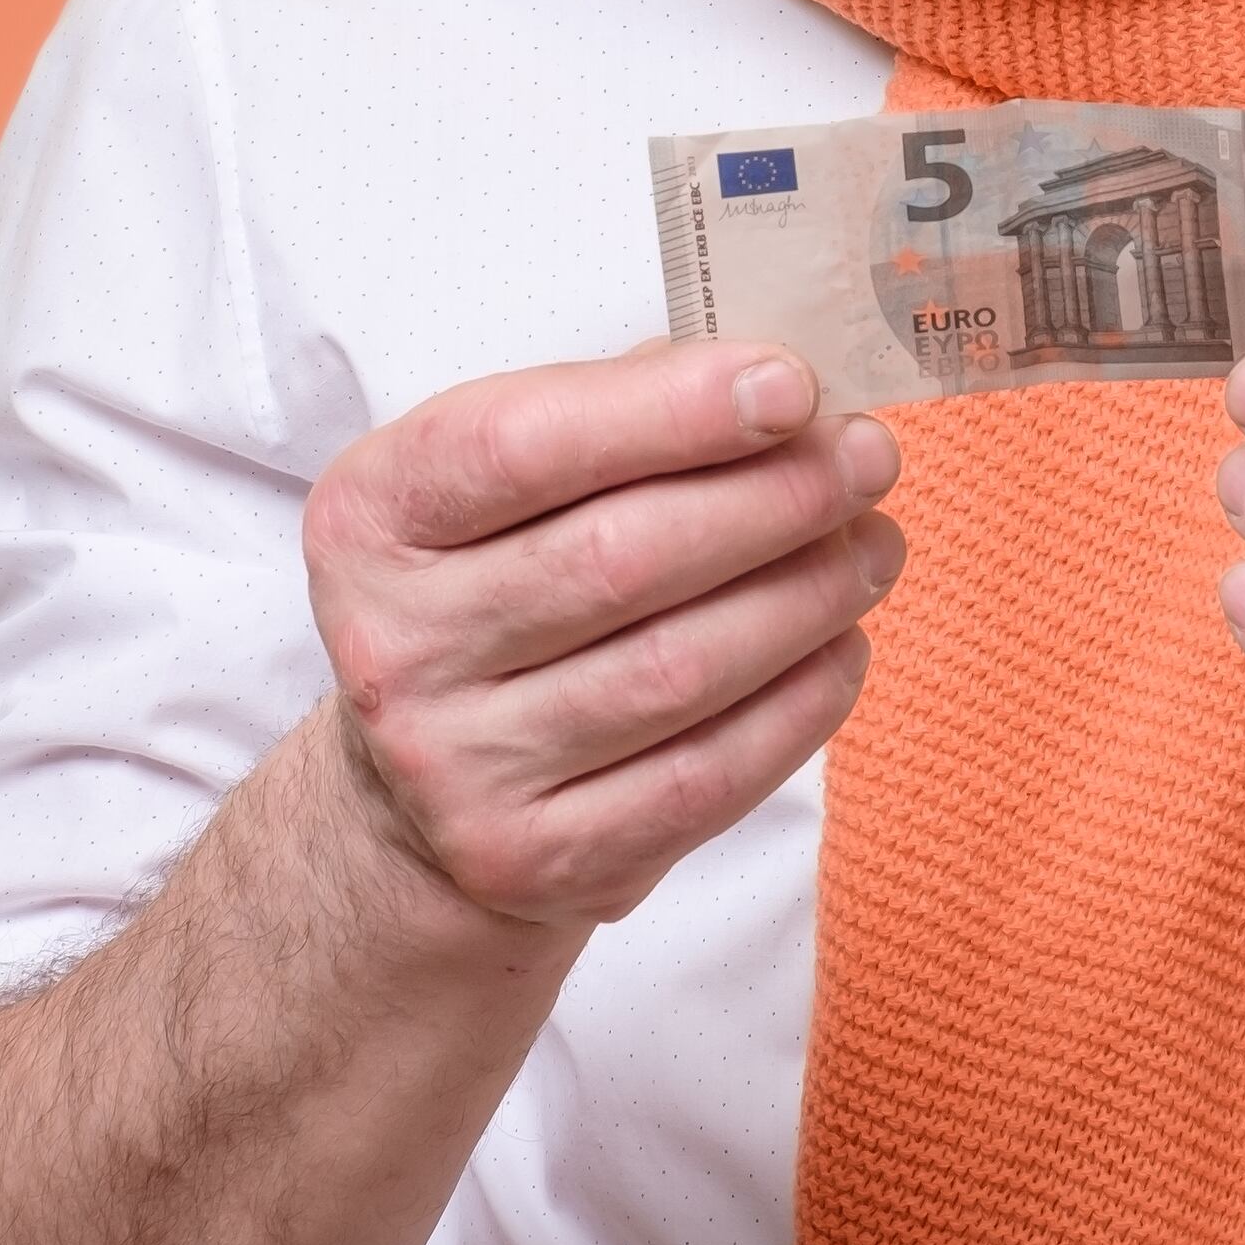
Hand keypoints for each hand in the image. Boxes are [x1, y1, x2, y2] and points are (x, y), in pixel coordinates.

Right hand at [301, 343, 904, 924]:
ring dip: (806, 597)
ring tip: (872, 547)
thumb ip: (616, 413)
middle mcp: (394, 648)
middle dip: (774, 499)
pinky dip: (798, 704)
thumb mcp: (503, 484)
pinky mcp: (539, 858)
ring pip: (676, 671)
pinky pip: (705, 778)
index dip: (670, 411)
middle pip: (618, 560)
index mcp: (372, 519)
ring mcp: (458, 769)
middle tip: (868, 458)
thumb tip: (778, 389)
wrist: (424, 791)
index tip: (792, 385)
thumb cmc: (495, 586)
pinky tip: (842, 646)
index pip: (520, 446)